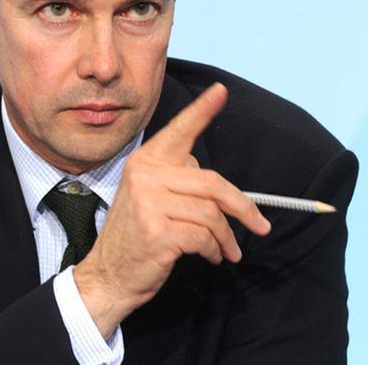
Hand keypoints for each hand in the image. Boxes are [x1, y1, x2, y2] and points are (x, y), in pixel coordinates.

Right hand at [73, 83, 271, 338]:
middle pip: (213, 182)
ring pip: (212, 214)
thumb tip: (220, 187)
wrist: (108, 275)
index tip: (221, 92)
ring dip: (226, 237)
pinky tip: (209, 256)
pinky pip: (205, 237)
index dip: (202, 111)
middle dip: (243, 207)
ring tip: (226, 250)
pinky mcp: (158, 231)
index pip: (179, 131)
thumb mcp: (149, 199)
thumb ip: (177, 182)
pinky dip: (214, 250)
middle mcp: (145, 175)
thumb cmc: (135, 238)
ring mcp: (149, 203)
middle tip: (260, 225)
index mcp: (145, 161)